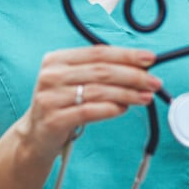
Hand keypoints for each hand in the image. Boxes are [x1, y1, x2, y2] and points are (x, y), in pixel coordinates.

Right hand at [21, 46, 161, 158]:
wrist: (35, 136)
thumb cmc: (60, 105)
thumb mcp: (73, 81)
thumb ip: (98, 72)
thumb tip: (138, 68)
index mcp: (56, 59)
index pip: (98, 52)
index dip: (126, 55)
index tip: (149, 59)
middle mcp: (51, 76)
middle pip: (101, 71)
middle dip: (133, 75)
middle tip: (153, 81)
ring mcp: (50, 98)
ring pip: (98, 91)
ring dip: (127, 94)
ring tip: (145, 97)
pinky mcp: (54, 119)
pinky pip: (89, 111)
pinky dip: (110, 109)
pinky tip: (124, 109)